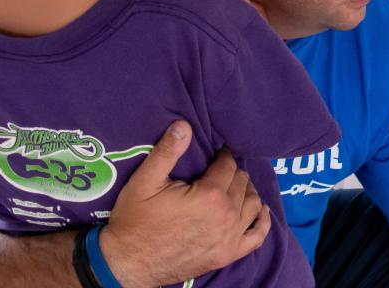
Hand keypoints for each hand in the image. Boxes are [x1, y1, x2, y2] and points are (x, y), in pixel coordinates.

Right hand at [99, 120, 270, 287]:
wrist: (126, 264)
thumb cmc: (134, 221)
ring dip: (247, 191)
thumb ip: (167, 151)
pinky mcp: (227, 255)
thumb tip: (183, 124)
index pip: (228, 165)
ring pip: (253, 204)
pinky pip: (257, 237)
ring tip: (236, 186)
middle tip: (220, 170)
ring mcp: (229, 238)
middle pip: (242, 183)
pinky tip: (260, 211)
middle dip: (233, 172)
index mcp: (210, 195)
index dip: (222, 156)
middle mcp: (226, 215)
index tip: (217, 153)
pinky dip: (262, 222)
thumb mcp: (144, 181)